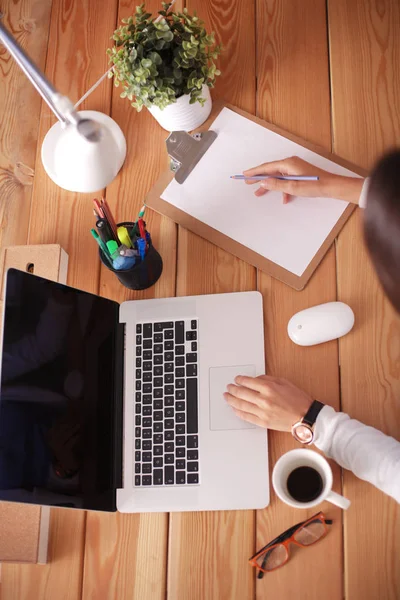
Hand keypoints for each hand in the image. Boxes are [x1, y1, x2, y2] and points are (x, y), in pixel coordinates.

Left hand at [224, 375, 313, 431]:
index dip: (239, 380)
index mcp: (269, 388)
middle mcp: (263, 400)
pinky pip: (246, 417)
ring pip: (241, 405)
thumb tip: (255, 379)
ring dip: (231, 400)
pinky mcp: (263, 422)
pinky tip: (234, 408)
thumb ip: (268, 379)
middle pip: (241, 393)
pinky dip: (238, 412)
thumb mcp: (284, 382)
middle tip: (228, 387)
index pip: (248, 382)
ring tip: (227, 397)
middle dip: (232, 389)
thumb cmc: (297, 399)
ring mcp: (262, 412)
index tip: (236, 379)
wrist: (305, 416)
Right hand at [243, 156, 363, 203]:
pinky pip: (286, 180)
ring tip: (259, 193)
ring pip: (277, 176)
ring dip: (269, 185)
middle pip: (270, 170)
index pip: (266, 167)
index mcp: (288, 164)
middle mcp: (290, 163)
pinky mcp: (299, 174)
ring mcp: (295, 168)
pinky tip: (283, 198)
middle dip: (259, 178)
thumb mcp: (293, 187)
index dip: (254, 172)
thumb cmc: (314, 185)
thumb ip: (276, 185)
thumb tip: (262, 183)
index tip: (244, 175)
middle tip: (247, 183)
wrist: (331, 186)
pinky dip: (282, 188)